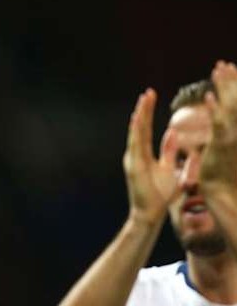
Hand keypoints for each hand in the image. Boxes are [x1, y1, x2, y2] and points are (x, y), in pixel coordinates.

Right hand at [122, 89, 180, 225]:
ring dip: (140, 116)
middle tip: (148, 92)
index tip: (151, 97)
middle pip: (140, 128)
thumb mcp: (169, 168)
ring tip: (144, 100)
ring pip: (137, 133)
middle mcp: (135, 155)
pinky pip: (136, 145)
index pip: (146, 129)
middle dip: (144, 110)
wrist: (150, 212)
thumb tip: (172, 133)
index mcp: (144, 155)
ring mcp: (133, 160)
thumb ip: (169, 151)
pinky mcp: (134, 166)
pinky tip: (138, 119)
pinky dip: (137, 131)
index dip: (148, 113)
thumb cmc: (160, 194)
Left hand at [200, 61, 236, 191]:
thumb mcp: (227, 148)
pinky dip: (214, 110)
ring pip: (230, 107)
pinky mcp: (222, 146)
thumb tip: (222, 119)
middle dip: (231, 81)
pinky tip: (208, 98)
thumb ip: (226, 131)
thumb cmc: (227, 173)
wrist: (228, 195)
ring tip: (218, 71)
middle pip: (236, 100)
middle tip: (223, 64)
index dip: (234, 85)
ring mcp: (232, 137)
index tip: (230, 68)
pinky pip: (218, 125)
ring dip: (224, 88)